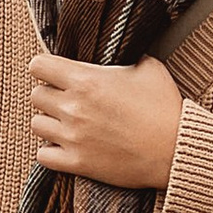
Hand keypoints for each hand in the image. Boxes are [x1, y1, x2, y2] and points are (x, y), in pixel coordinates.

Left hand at [27, 52, 184, 190]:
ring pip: (36, 125)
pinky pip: (43, 155)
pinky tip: (67, 146)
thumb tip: (117, 48)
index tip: (55, 74)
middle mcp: (74, 107)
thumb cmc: (165, 107)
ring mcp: (73, 137)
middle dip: (50, 95)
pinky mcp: (77, 163)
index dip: (45, 68)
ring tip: (67, 124)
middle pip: (35, 95)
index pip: (38, 66)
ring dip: (49, 123)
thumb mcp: (148, 67)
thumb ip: (123, 55)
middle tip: (67, 100)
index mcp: (86, 80)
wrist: (176, 149)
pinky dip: (51, 151)